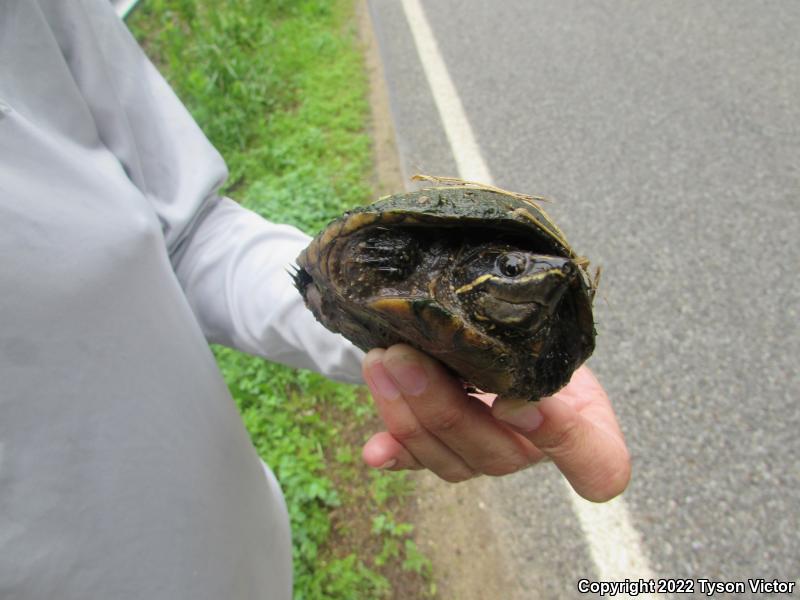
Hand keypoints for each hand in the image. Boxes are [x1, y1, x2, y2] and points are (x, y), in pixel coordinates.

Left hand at [361, 344, 629, 501]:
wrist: (512, 337)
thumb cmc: (542, 329)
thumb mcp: (555, 322)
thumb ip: (535, 329)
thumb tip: (482, 307)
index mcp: (587, 429)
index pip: (598, 464)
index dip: (559, 440)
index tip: (515, 400)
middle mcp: (535, 452)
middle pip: (497, 455)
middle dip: (444, 408)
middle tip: (406, 357)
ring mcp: (490, 458)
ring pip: (451, 461)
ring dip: (409, 415)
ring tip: (381, 363)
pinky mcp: (450, 455)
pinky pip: (422, 464)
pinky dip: (396, 455)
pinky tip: (373, 450)